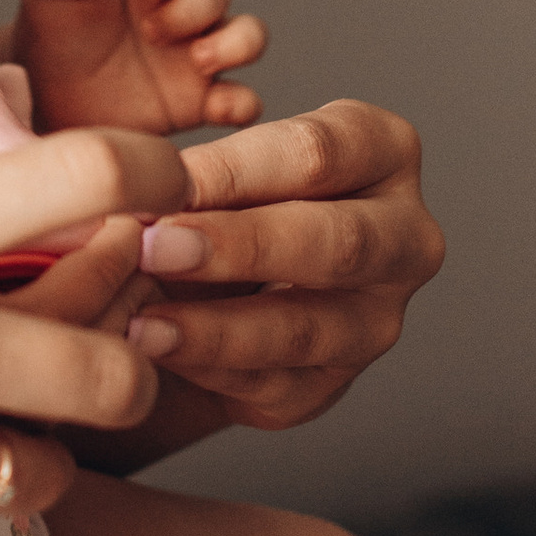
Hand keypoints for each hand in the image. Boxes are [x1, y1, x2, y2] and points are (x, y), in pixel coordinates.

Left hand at [12, 0, 266, 134]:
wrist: (43, 105)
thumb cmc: (49, 38)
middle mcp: (182, 11)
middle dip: (192, 7)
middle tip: (151, 32)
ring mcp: (197, 58)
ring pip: (250, 36)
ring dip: (235, 42)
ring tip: (198, 60)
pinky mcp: (200, 104)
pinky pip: (244, 100)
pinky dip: (242, 102)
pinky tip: (216, 107)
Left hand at [113, 100, 442, 435]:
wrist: (223, 280)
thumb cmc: (227, 199)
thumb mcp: (221, 167)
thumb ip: (192, 176)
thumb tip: (129, 187)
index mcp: (385, 152)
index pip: (317, 153)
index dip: (234, 170)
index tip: (159, 181)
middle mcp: (406, 236)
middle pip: (336, 242)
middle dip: (239, 246)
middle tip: (155, 247)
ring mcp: (379, 319)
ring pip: (308, 328)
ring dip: (217, 329)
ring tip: (142, 326)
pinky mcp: (334, 384)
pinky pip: (275, 383)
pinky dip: (208, 370)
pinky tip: (156, 358)